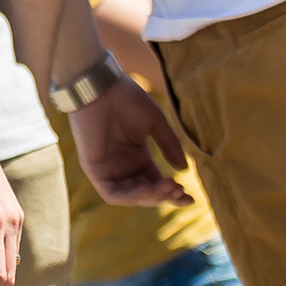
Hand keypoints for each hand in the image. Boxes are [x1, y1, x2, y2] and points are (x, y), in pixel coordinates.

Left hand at [71, 71, 187, 207]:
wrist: (100, 86)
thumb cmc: (126, 98)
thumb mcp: (155, 123)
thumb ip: (169, 145)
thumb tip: (184, 170)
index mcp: (138, 157)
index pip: (156, 183)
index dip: (172, 194)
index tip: (190, 199)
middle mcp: (124, 166)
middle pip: (147, 193)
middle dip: (164, 195)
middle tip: (179, 189)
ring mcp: (109, 170)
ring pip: (132, 197)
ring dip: (151, 197)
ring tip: (167, 186)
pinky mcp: (94, 170)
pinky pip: (113, 194)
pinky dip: (131, 196)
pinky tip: (148, 189)